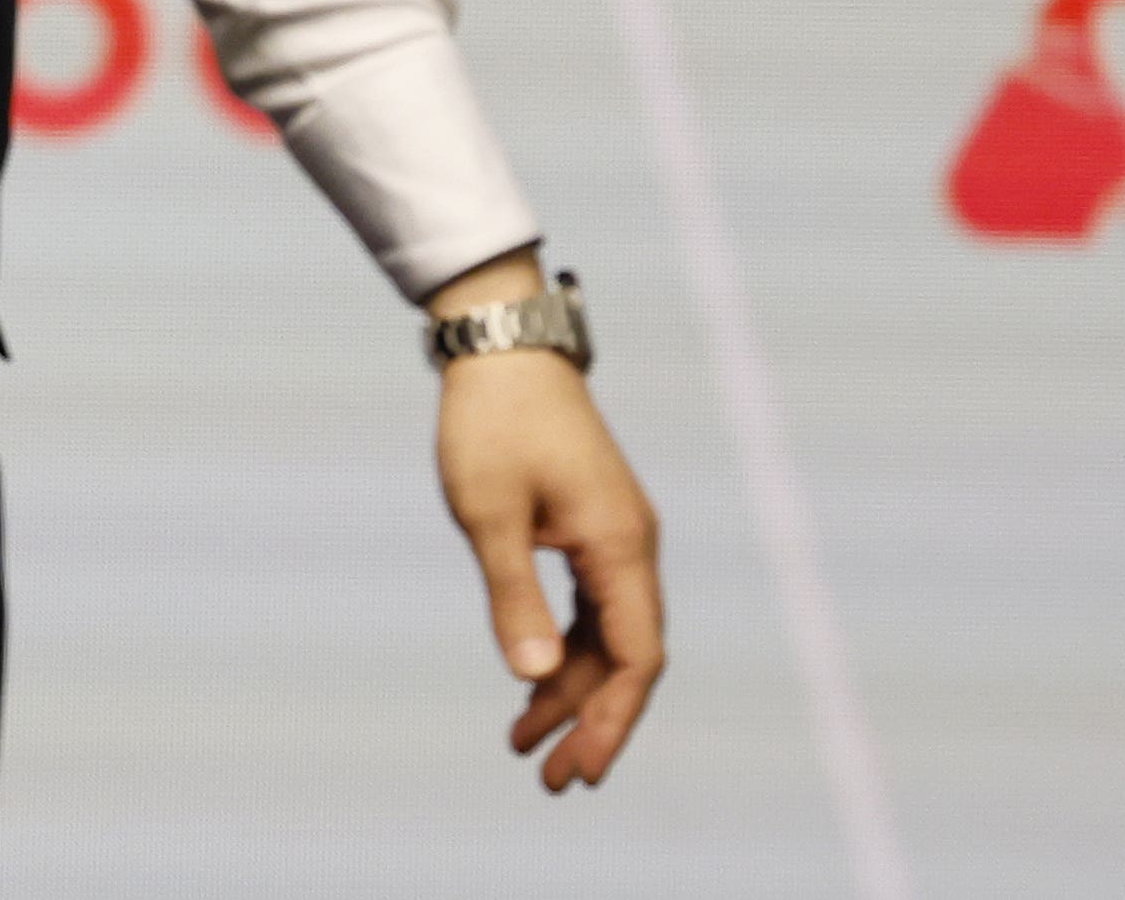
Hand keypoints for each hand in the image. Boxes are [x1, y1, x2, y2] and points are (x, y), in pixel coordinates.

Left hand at [427, 270, 665, 790]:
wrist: (502, 344)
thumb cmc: (492, 422)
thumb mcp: (489, 514)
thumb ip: (513, 597)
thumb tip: (536, 676)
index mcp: (620, 546)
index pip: (636, 658)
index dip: (612, 719)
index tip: (581, 769)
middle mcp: (632, 545)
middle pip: (626, 657)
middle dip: (592, 721)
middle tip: (550, 780)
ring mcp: (614, 534)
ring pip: (606, 634)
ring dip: (572, 688)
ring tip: (525, 742)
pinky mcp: (591, 523)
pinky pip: (590, 605)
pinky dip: (564, 647)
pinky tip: (532, 679)